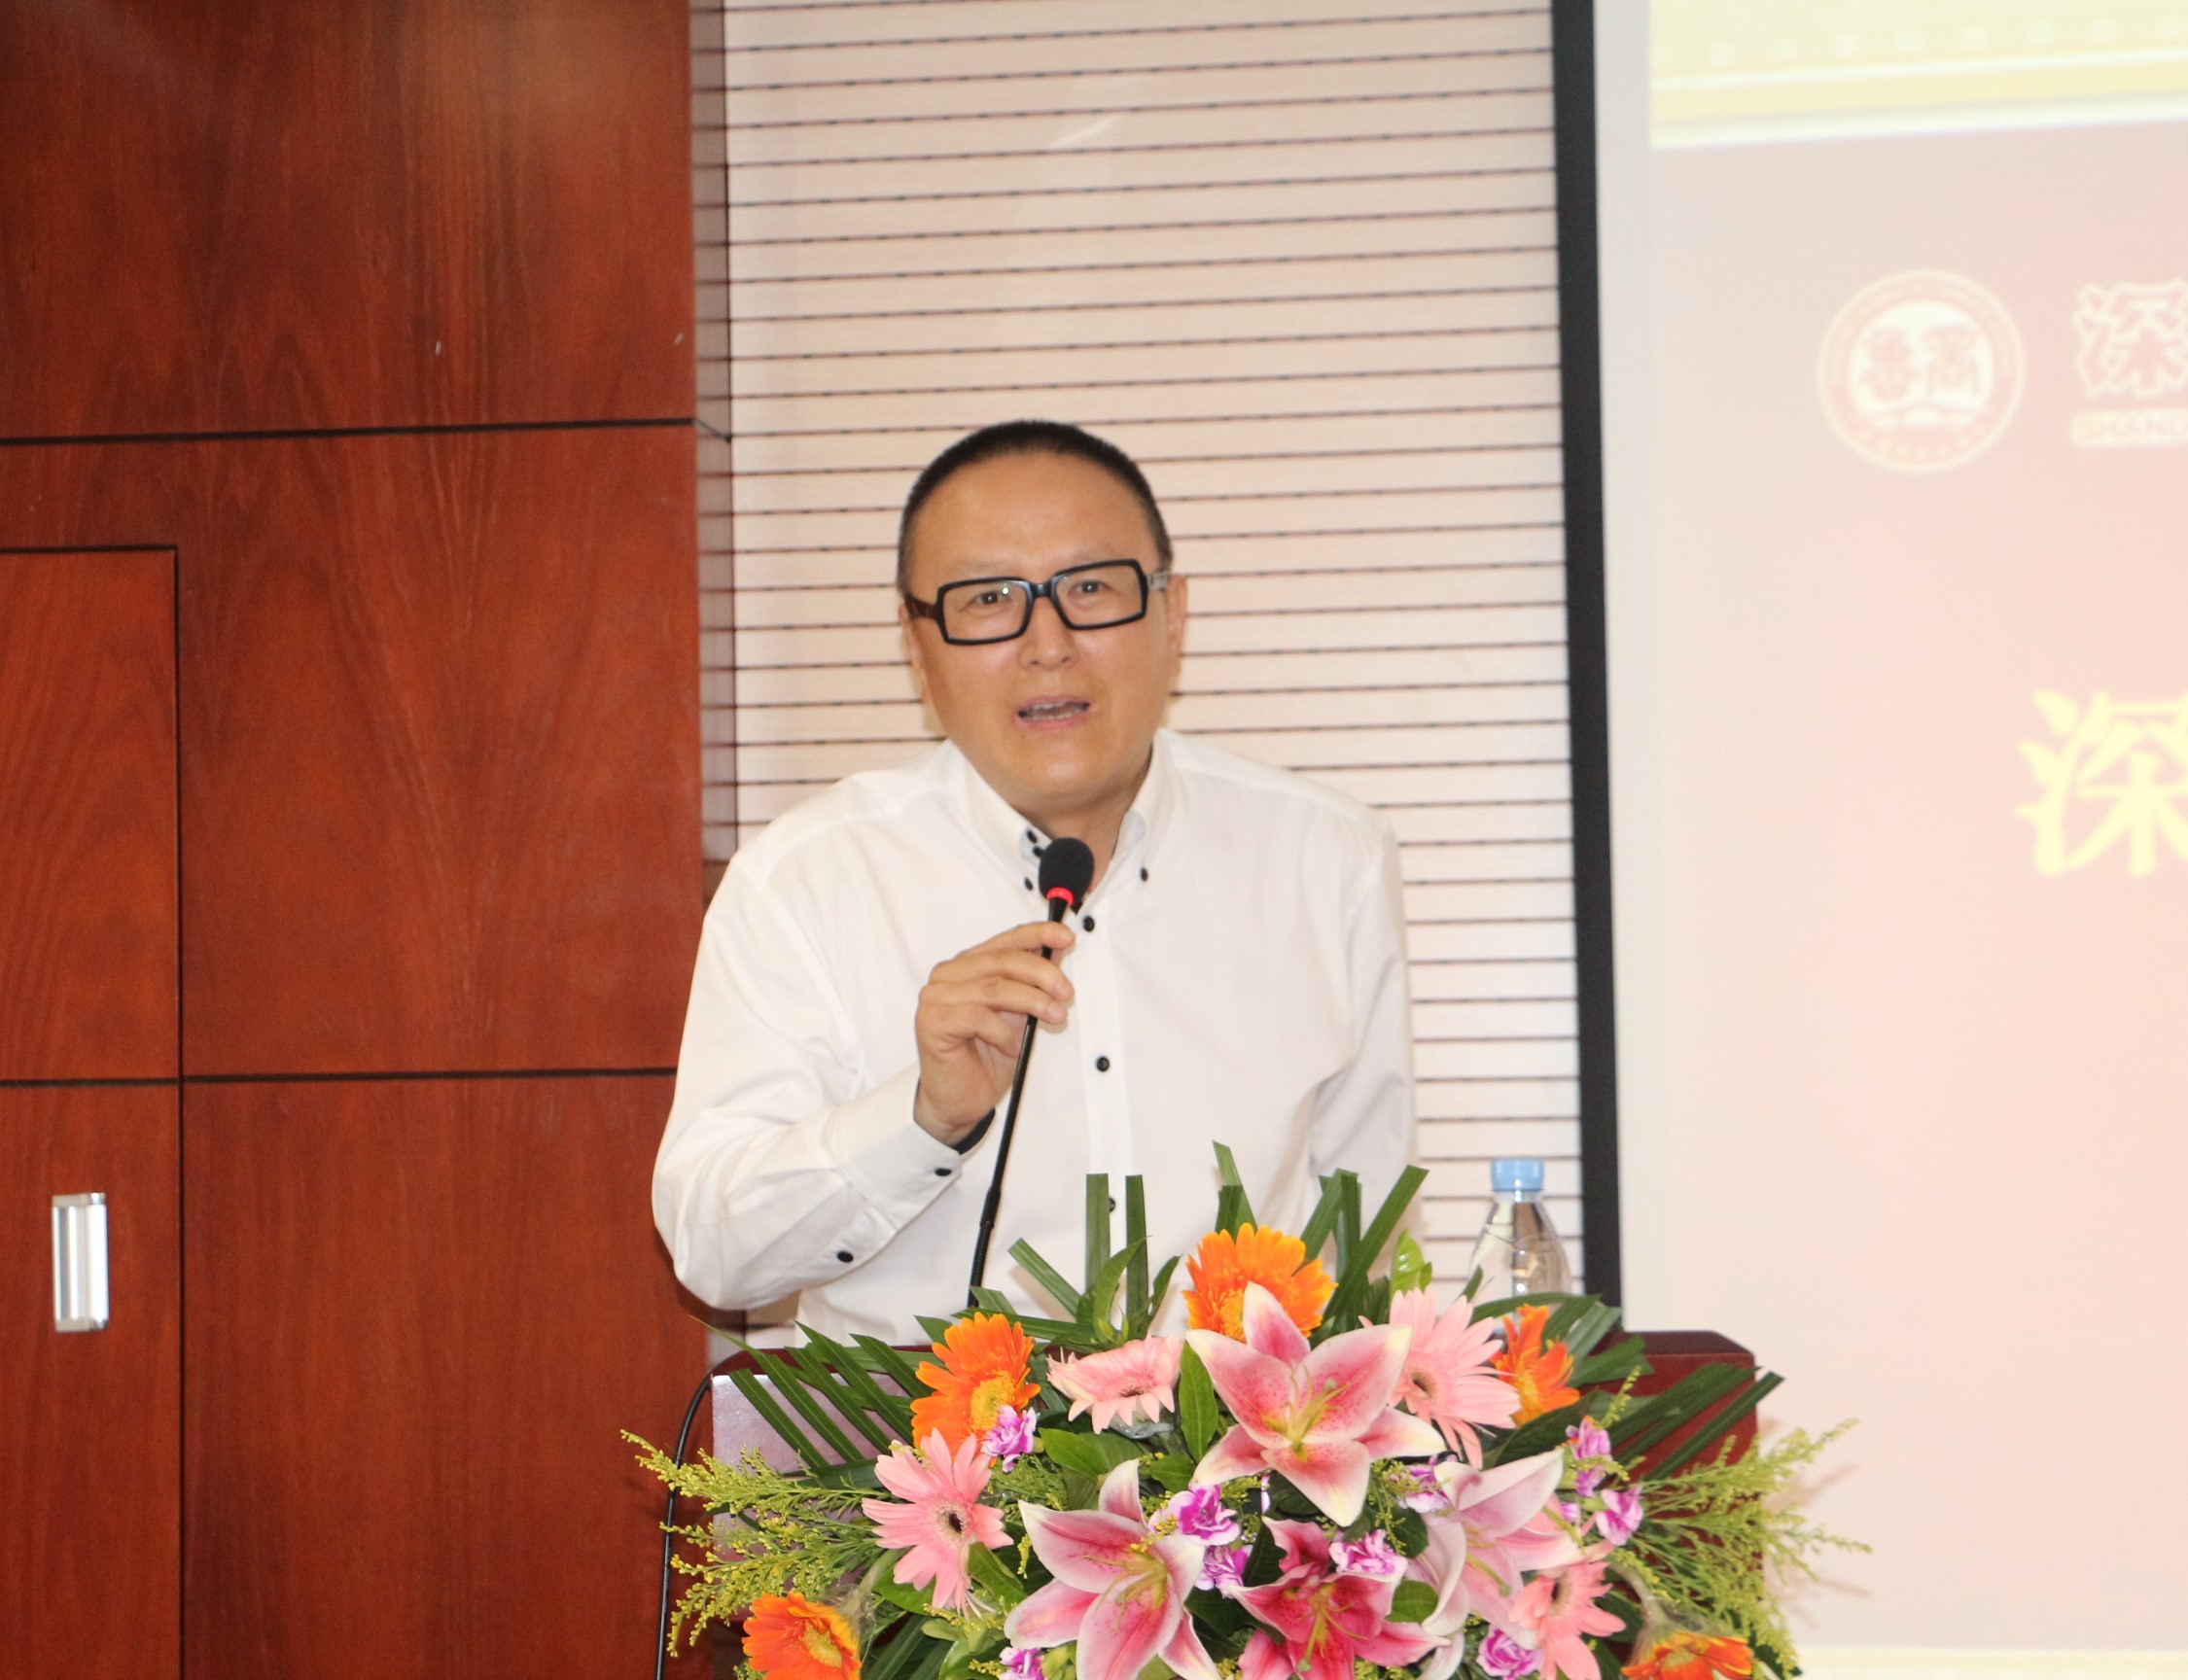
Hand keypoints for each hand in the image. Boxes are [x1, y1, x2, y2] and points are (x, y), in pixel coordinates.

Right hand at [911, 919, 1076, 1143]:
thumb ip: (1031, 983)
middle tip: (1067, 992)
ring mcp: (936, 997)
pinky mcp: (932, 1022)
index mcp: (967, 966)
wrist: (959, 1102)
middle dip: (1042, 974)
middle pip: (1003, 961)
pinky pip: (979, 1017)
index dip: (1037, 935)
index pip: (1005, 941)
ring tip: (1055, 1017)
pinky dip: (1004, 1033)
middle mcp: (948, 975)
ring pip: (994, 987)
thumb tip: (1058, 951)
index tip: (1066, 937)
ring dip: (1033, 1002)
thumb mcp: (1019, 1014)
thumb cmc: (986, 1058)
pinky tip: (1012, 1048)